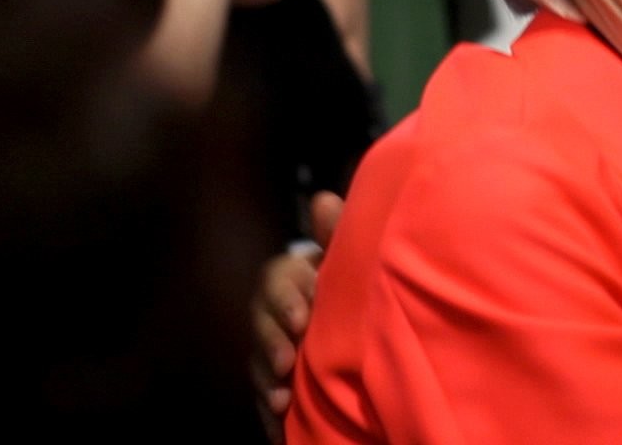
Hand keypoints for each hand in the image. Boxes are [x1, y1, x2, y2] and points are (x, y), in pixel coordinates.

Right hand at [251, 191, 344, 436]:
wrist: (364, 321)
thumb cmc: (355, 279)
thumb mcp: (350, 255)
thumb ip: (339, 232)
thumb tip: (323, 199)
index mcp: (295, 275)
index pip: (277, 278)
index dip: (286, 297)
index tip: (303, 318)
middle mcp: (277, 310)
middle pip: (260, 322)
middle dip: (270, 341)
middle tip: (287, 361)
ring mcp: (274, 346)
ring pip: (258, 361)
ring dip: (265, 379)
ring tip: (280, 399)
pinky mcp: (277, 380)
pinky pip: (262, 396)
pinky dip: (267, 411)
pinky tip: (277, 426)